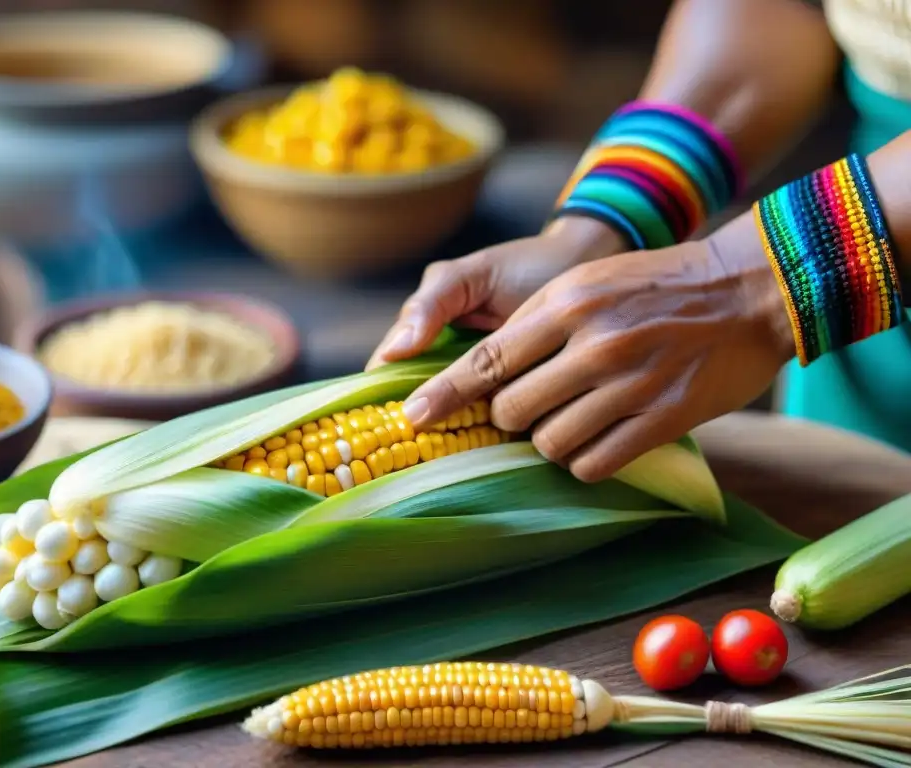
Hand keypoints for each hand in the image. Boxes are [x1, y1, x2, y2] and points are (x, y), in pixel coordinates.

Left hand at [400, 212, 796, 481]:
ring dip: (547, 441)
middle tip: (526, 408)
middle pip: (512, 411)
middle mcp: (594, 345)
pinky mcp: (663, 419)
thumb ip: (537, 323)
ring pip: (550, 444)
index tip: (414, 416)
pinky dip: (583, 461)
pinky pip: (595, 463)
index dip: (445, 393)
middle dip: (508, 417)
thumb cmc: (657, 285)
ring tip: (567, 420)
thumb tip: (487, 373)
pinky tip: (594, 440)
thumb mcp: (589, 282)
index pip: (487, 360)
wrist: (748, 290)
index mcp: (567, 304)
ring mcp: (630, 385)